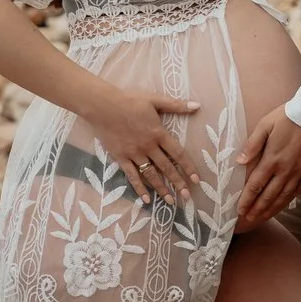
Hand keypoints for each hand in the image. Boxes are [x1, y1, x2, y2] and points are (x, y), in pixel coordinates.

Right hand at [83, 85, 201, 202]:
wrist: (103, 105)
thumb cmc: (129, 101)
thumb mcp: (155, 99)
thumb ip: (176, 105)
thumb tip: (197, 106)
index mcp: (158, 133)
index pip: (178, 154)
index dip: (188, 167)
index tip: (196, 179)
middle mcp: (148, 147)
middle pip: (166, 168)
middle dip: (178, 182)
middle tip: (187, 196)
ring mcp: (134, 154)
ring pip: (151, 175)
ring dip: (162, 189)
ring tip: (171, 201)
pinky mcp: (121, 158)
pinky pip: (132, 176)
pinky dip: (139, 188)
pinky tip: (146, 199)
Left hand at [236, 105, 300, 225]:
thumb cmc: (289, 117)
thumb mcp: (265, 125)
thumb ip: (252, 145)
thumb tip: (239, 162)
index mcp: (272, 160)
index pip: (255, 185)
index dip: (247, 200)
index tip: (240, 210)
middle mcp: (285, 170)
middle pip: (268, 195)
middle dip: (257, 209)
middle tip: (249, 219)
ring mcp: (299, 172)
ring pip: (284, 196)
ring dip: (272, 208)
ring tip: (263, 217)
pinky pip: (299, 190)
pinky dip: (290, 199)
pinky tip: (285, 203)